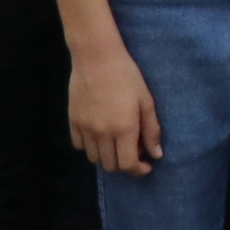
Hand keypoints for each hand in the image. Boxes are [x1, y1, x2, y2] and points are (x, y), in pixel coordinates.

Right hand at [67, 44, 164, 173]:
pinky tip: (99, 134)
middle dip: (124, 164)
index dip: (139, 170)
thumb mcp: (146, 101)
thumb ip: (151, 130)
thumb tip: (156, 155)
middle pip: (111, 166)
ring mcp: (85, 129)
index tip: (146, 166)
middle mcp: (103, 133)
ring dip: (107, 156)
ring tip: (115, 141)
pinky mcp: (73, 121)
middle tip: (133, 149)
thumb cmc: (127, 76)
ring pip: (94, 158)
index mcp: (124, 129)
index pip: (128, 165)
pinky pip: (79, 145)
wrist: (97, 58)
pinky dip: (90, 146)